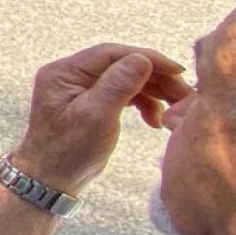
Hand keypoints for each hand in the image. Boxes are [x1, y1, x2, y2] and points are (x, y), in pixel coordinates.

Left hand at [11, 43, 190, 193]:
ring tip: (174, 110)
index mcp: (64, 72)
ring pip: (126, 78)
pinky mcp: (92, 102)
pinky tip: (155, 120)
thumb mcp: (95, 118)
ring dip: (153, 91)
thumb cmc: (68, 152)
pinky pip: (123, 93)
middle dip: (155, 77)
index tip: (177, 70)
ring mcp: (81, 88)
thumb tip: (143, 58)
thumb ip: (118, 86)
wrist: (51, 181)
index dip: (147, 58)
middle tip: (183, 94)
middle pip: (121, 64)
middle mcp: (70, 75)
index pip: (111, 54)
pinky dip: (143, 103)